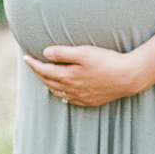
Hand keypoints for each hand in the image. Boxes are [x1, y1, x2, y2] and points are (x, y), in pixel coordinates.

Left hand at [24, 45, 145, 107]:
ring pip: (57, 93)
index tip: (26, 57)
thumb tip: (45, 53)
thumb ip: (63, 53)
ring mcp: (81, 97)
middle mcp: (71, 89)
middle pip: (48, 82)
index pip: (44, 70)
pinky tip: (63, 90)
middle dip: (38, 73)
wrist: (128, 77)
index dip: (33, 64)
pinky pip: (69, 100)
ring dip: (48, 84)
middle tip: (33, 64)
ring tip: (45, 76)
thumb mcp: (83, 52)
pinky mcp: (90, 101)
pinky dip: (61, 93)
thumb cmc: (107, 61)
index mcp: (67, 76)